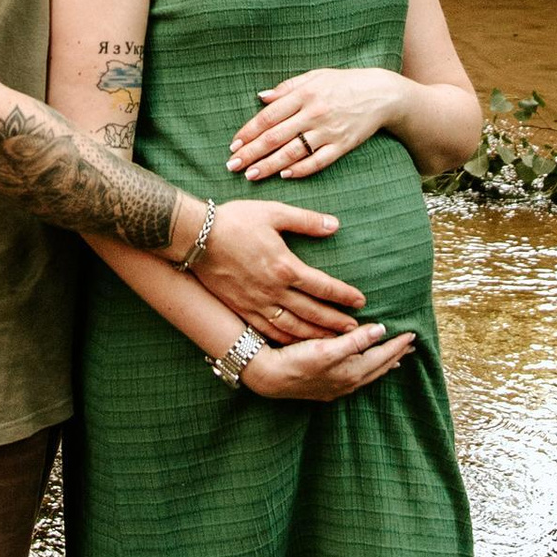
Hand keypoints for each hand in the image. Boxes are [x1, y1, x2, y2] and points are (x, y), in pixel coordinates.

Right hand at [201, 194, 363, 337]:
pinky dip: (287, 340)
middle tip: (355, 330)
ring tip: (333, 342)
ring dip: (315, 336)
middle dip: (336, 322)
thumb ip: (306, 221)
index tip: (361, 302)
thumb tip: (334, 225)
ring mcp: (256, 303)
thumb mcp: (274, 212)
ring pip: (292, 327)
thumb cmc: (235, 221)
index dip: (344, 295)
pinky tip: (297, 344)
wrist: (195, 237)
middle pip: (312, 313)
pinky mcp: (241, 309)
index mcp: (285, 267)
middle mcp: (273, 290)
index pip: (323, 286)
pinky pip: (268, 331)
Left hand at [227, 67, 403, 181]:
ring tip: (251, 175)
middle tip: (232, 166)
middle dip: (251, 153)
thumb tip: (261, 97)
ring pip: (292, 153)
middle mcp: (314, 113)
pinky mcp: (342, 145)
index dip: (248, 132)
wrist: (381, 93)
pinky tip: (284, 175)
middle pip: (275, 137)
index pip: (269, 117)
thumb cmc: (343, 83)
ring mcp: (328, 131)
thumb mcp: (315, 76)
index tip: (233, 145)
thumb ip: (287, 87)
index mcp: (304, 94)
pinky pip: (318, 162)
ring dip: (269, 166)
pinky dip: (300, 170)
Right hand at [241, 318, 415, 402]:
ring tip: (394, 359)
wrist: (268, 378)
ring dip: (383, 364)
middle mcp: (349, 382)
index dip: (398, 344)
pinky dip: (367, 369)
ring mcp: (337, 387)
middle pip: (380, 367)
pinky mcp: (326, 388)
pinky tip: (363, 368)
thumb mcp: (327, 348)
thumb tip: (382, 330)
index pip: (383, 355)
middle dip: (396, 355)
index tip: (413, 333)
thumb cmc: (296, 360)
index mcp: (353, 371)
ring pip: (369, 374)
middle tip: (411, 346)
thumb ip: (356, 340)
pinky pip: (357, 377)